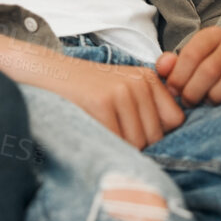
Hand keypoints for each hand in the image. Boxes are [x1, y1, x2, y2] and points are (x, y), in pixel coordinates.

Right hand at [58, 56, 186, 148]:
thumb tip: (171, 139)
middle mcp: (139, 82)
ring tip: (101, 129)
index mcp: (148, 79)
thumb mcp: (122, 89)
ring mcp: (121, 91)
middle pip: (156, 136)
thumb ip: (148, 107)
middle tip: (111, 131)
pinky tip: (92, 130)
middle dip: (137, 144)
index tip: (133, 129)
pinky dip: (104, 145)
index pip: (174, 121)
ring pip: (138, 143)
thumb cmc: (86, 90)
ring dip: (119, 147)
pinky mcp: (102, 103)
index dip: (157, 132)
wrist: (46, 73)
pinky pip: (117, 142)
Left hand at [156, 26, 220, 106]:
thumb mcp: (188, 63)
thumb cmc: (208, 69)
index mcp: (213, 36)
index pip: (192, 53)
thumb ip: (171, 64)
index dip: (179, 76)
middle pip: (211, 68)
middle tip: (188, 102)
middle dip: (194, 90)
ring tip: (208, 103)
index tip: (173, 91)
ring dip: (217, 95)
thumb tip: (162, 69)